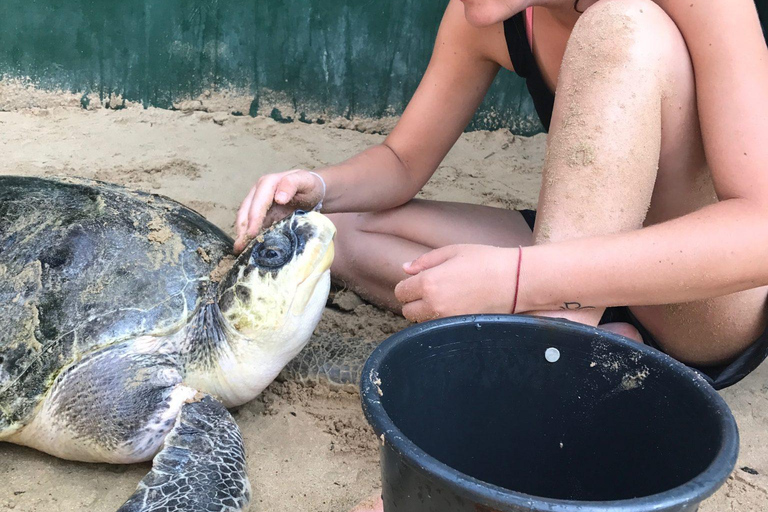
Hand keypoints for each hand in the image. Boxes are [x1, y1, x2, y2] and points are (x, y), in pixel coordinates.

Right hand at [234, 170, 323, 252]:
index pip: (258, 201)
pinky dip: (249, 236)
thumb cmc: (308, 185)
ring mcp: (259, 205)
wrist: (313, 190)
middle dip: (243, 229)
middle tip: (240, 246)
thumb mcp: (304, 180)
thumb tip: (279, 198)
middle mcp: (259, 193)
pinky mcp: (262, 216)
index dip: (254, 217)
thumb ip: (291, 184)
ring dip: (242, 234)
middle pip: (246, 211)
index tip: (252, 232)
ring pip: (245, 219)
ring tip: (240, 249)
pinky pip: (253, 226)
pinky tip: (248, 248)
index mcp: (268, 183)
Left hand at [394, 245, 518, 322]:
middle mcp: (434, 305)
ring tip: (447, 299)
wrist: (517, 281)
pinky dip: (442, 321)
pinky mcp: (460, 329)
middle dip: (415, 302)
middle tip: (432, 291)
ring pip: (423, 323)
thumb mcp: (453, 251)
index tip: (417, 283)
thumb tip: (405, 269)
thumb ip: (425, 261)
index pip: (401, 292)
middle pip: (408, 312)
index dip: (407, 287)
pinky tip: (456, 308)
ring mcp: (447, 320)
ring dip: (427, 313)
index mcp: (429, 282)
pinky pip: (440, 329)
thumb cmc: (486, 261)